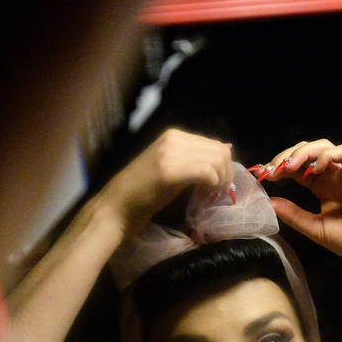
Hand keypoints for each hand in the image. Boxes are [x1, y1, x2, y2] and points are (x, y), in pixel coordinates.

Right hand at [96, 128, 233, 237]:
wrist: (116, 206)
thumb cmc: (143, 192)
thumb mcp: (172, 168)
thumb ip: (194, 159)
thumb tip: (224, 152)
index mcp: (174, 135)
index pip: (215, 144)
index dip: (223, 167)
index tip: (216, 186)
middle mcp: (174, 138)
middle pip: (220, 151)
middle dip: (225, 174)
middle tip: (217, 194)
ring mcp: (170, 153)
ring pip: (216, 160)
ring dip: (220, 182)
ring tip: (210, 197)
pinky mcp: (169, 171)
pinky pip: (207, 172)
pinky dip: (212, 186)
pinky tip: (203, 197)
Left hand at [260, 140, 341, 270]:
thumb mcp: (316, 229)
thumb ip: (294, 215)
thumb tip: (269, 202)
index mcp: (323, 188)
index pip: (297, 168)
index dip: (280, 168)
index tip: (264, 176)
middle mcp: (334, 176)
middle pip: (307, 152)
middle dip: (287, 156)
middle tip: (272, 169)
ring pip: (323, 146)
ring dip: (303, 152)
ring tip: (289, 167)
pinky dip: (326, 155)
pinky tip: (314, 169)